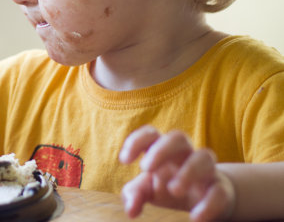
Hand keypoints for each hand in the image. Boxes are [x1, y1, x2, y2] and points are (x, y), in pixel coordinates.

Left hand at [119, 125, 235, 220]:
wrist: (205, 200)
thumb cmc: (168, 187)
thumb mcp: (147, 189)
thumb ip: (134, 195)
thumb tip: (130, 210)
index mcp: (164, 150)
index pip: (151, 133)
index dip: (136, 140)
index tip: (124, 161)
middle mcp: (186, 155)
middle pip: (179, 137)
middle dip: (161, 149)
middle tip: (146, 169)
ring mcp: (206, 170)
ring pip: (204, 156)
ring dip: (188, 172)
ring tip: (173, 190)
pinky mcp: (222, 190)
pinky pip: (220, 191)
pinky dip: (209, 204)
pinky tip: (195, 218)